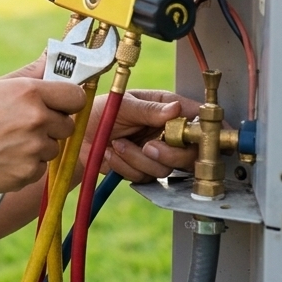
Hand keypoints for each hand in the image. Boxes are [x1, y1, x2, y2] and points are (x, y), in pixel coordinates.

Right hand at [0, 56, 85, 195]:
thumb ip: (31, 73)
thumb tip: (53, 56)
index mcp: (30, 92)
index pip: (76, 96)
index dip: (69, 101)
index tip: (61, 104)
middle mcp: (35, 119)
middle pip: (68, 125)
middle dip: (52, 126)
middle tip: (25, 125)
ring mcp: (33, 148)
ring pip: (53, 148)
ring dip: (38, 147)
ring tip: (8, 142)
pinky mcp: (28, 173)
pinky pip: (40, 167)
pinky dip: (26, 165)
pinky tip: (4, 157)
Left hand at [79, 89, 199, 182]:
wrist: (77, 135)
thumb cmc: (99, 111)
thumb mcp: (123, 104)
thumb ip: (149, 109)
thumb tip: (175, 108)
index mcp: (166, 108)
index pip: (196, 119)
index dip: (203, 129)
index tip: (199, 136)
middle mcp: (165, 132)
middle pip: (189, 153)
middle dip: (169, 154)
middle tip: (149, 147)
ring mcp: (155, 153)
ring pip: (165, 168)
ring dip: (137, 158)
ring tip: (118, 143)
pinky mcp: (142, 170)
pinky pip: (144, 177)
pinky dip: (125, 166)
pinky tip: (112, 153)